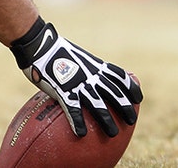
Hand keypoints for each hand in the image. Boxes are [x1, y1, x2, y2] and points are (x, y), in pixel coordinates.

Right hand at [9, 18, 141, 137]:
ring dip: (106, 119)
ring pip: (97, 103)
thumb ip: (82, 67)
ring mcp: (78, 82)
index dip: (130, 87)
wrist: (39, 43)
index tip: (138, 99)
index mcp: (95, 65)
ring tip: (113, 133)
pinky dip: (78, 121)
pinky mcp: (63, 90)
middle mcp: (91, 74)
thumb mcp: (75, 56)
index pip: (119, 76)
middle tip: (132, 121)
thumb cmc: (53, 49)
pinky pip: (73, 108)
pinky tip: (81, 134)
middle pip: (113, 92)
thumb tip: (82, 75)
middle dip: (125, 107)